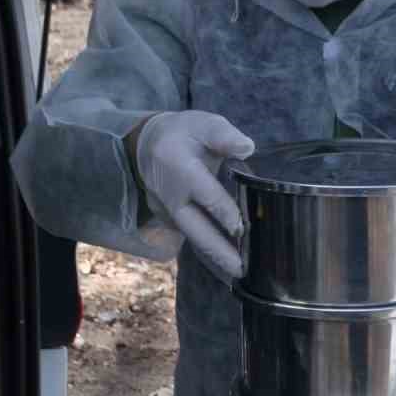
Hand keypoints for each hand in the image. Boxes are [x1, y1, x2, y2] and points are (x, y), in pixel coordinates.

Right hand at [135, 111, 254, 277]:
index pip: (204, 193)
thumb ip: (224, 135)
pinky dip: (209, 250)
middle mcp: (170, 194)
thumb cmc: (183, 134)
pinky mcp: (172, 220)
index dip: (222, 211)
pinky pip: (192, 236)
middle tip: (240, 269)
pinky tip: (229, 262)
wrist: (148, 146)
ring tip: (239, 272)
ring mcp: (168, 210)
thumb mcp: (203, 124)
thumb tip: (247, 148)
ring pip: (192, 236)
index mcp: (178, 166)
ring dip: (214, 255)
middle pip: (193, 226)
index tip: (240, 229)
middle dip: (217, 249)